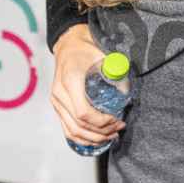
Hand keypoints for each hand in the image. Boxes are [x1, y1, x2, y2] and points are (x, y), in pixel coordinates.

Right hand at [50, 24, 124, 144]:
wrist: (68, 43)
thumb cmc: (87, 48)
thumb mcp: (104, 56)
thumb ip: (116, 73)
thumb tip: (127, 94)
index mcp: (70, 81)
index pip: (83, 113)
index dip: (102, 122)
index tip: (118, 120)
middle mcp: (59, 94)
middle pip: (78, 125)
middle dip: (101, 132)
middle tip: (118, 130)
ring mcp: (56, 101)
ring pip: (71, 130)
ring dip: (92, 138)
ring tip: (110, 137)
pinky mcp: (57, 105)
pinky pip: (66, 128)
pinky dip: (80, 137)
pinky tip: (95, 139)